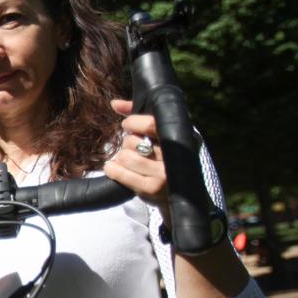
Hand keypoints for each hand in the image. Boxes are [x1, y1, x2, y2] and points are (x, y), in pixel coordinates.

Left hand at [102, 99, 169, 218]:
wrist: (177, 194)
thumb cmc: (163, 157)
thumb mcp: (159, 134)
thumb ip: (137, 116)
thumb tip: (114, 103)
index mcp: (184, 138)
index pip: (152, 124)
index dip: (134, 122)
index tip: (127, 125)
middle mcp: (177, 157)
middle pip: (134, 141)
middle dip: (127, 142)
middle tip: (133, 148)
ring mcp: (165, 175)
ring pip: (126, 157)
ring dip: (121, 157)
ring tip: (127, 160)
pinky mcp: (152, 189)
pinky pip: (122, 174)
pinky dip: (113, 169)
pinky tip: (113, 168)